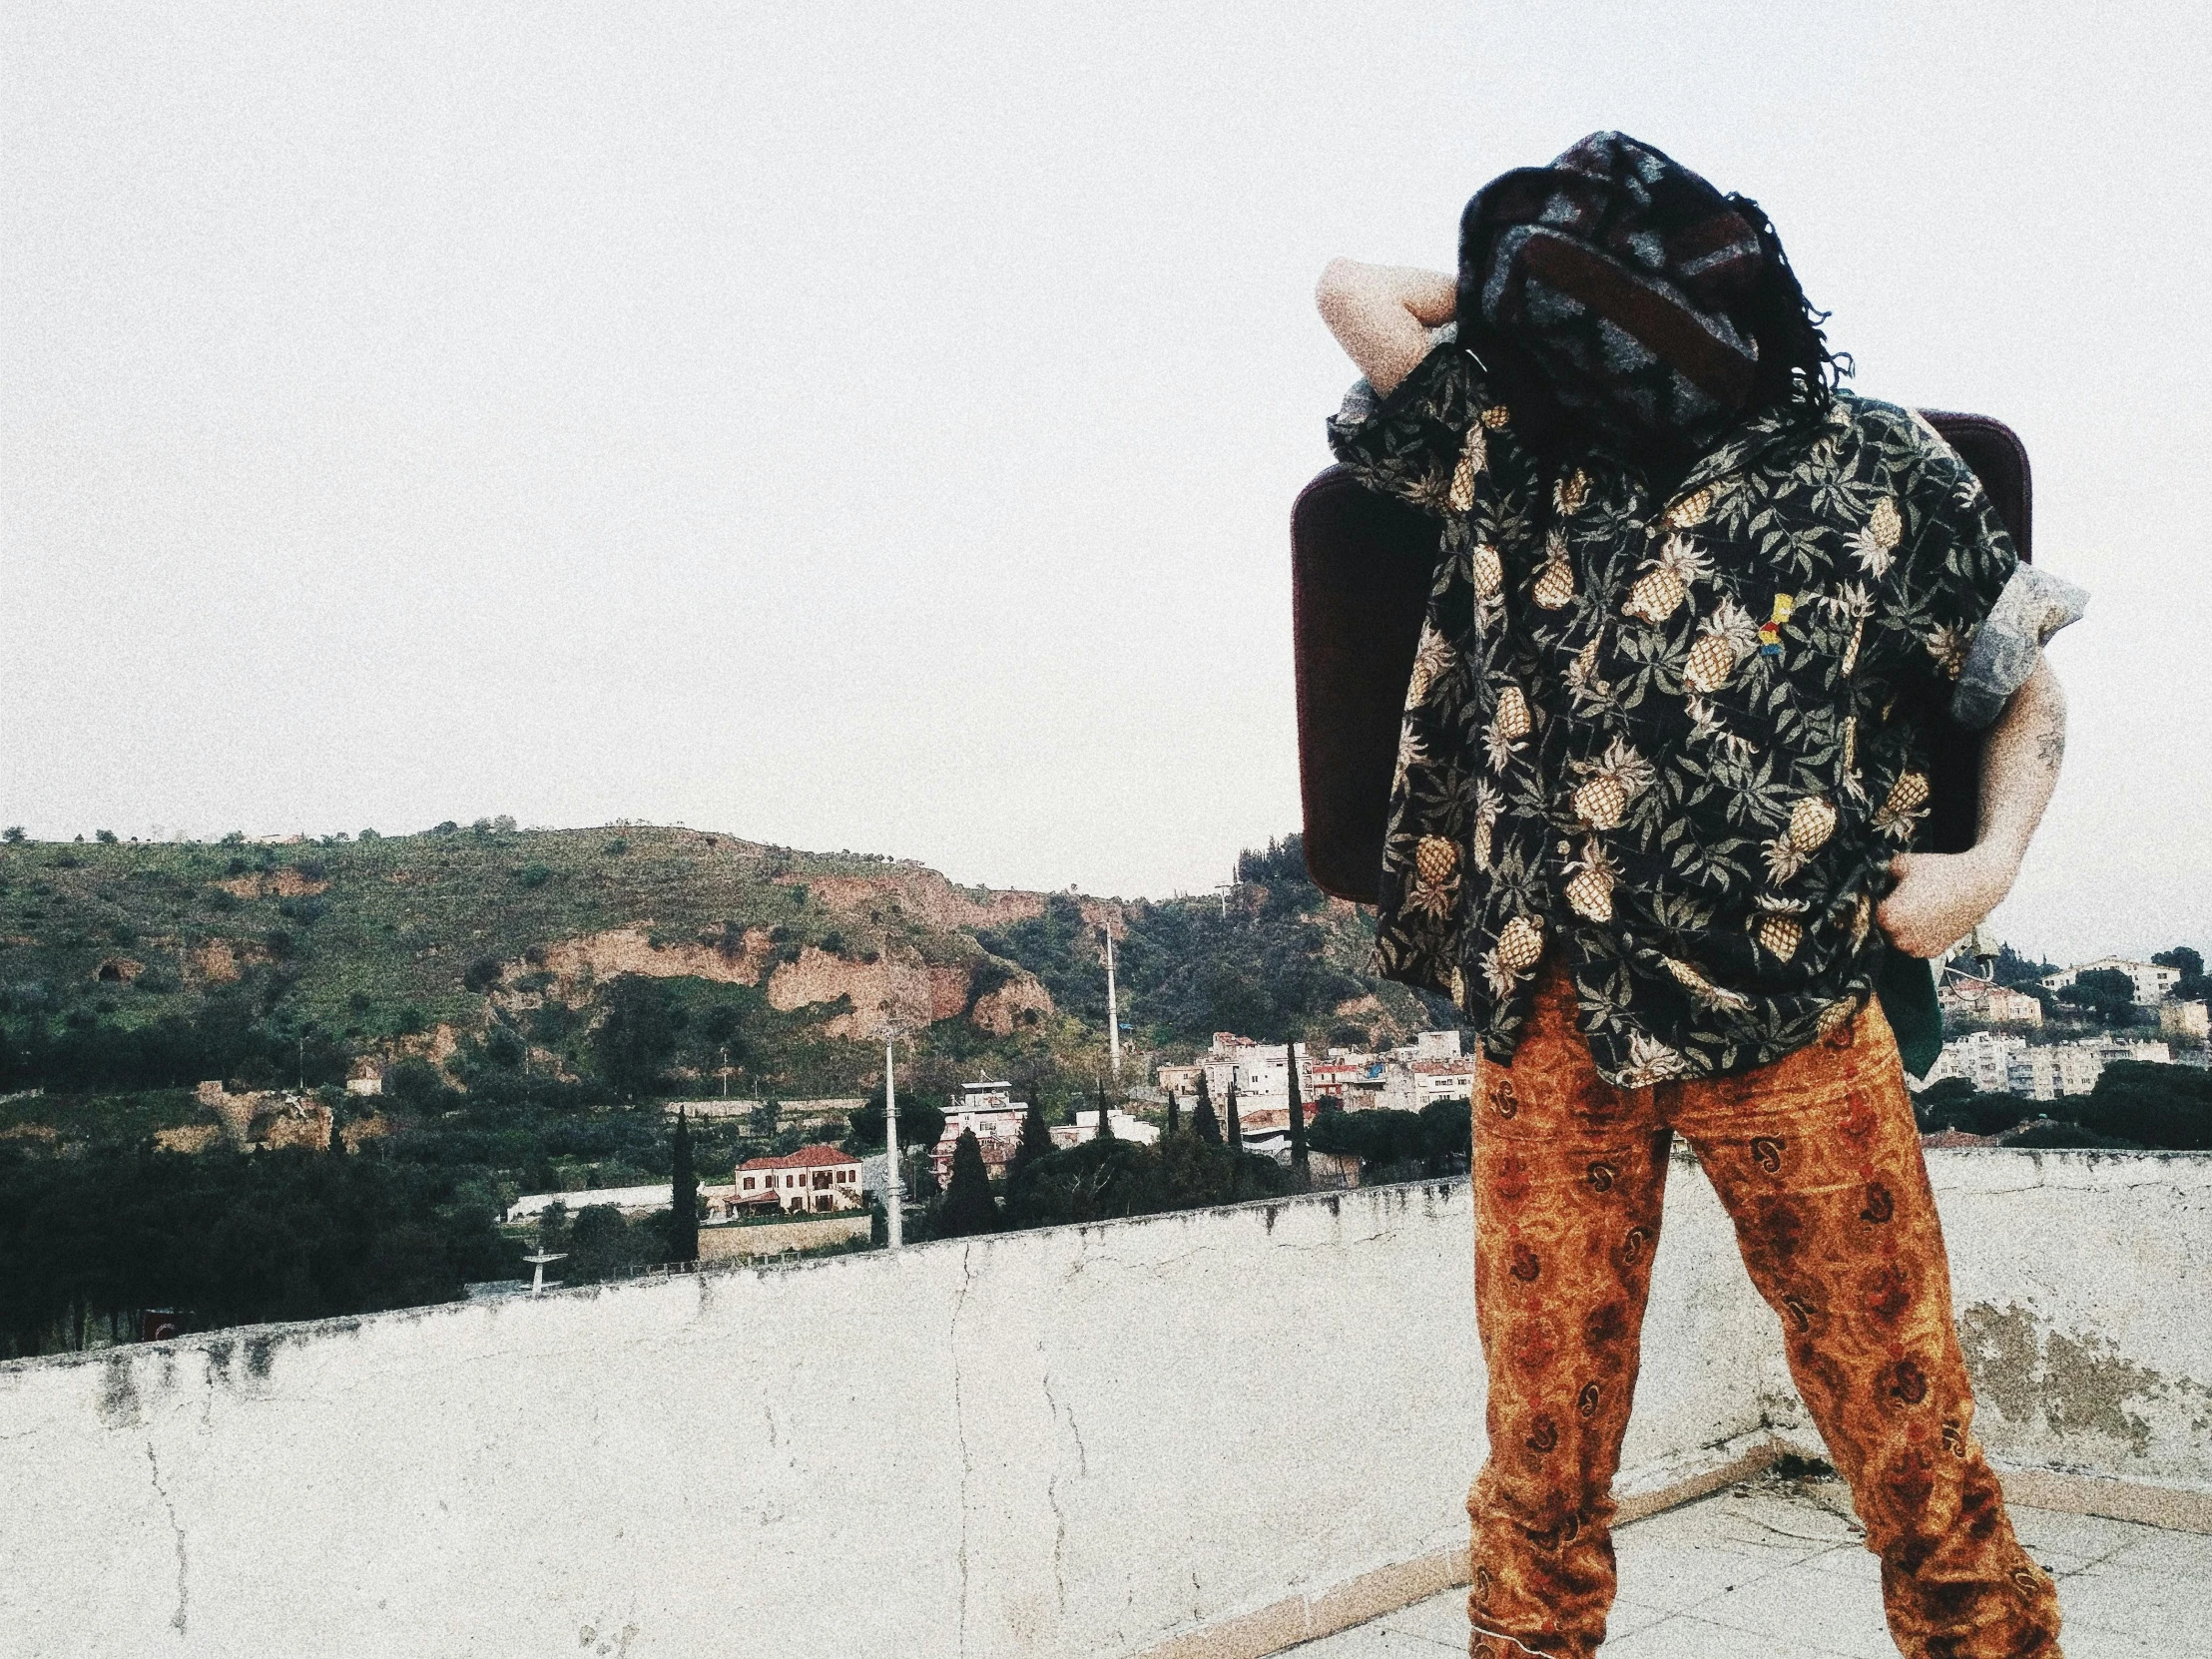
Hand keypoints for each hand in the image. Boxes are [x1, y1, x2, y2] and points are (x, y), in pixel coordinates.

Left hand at [1876, 846, 2016, 958]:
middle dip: (1890, 915)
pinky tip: (1930, 918)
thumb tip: (1869, 882)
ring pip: (1897, 938)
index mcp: (1887, 918)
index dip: (1880, 899)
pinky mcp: (1933, 953)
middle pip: (1882, 927)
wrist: (1979, 884)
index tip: (1891, 891)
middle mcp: (1900, 939)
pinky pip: (1915, 944)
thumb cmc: (1939, 871)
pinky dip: (1918, 934)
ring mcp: (1917, 949)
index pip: (1870, 910)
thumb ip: (1879, 874)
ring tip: (1920, 908)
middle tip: (1908, 899)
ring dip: (1902, 927)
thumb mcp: (1901, 863)